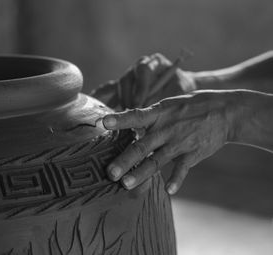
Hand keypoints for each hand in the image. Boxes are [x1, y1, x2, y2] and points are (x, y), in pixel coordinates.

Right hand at [90, 53, 195, 109]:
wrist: (180, 88)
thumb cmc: (181, 90)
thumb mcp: (177, 93)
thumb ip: (164, 99)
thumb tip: (149, 115)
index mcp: (154, 62)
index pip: (143, 70)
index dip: (139, 87)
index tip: (138, 103)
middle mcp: (138, 66)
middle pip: (127, 79)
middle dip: (127, 97)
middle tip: (129, 113)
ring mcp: (129, 75)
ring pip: (118, 86)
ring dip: (119, 102)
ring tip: (121, 116)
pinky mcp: (123, 86)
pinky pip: (110, 89)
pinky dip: (103, 98)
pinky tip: (96, 106)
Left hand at [102, 90, 240, 193]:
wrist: (224, 111)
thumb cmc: (190, 107)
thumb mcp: (168, 105)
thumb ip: (148, 116)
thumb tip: (124, 121)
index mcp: (159, 114)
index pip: (136, 116)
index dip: (120, 119)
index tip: (103, 122)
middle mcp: (166, 129)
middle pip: (142, 146)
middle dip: (125, 160)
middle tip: (110, 172)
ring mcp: (180, 142)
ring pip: (157, 160)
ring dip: (142, 173)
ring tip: (127, 184)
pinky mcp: (193, 153)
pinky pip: (182, 168)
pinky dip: (176, 180)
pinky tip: (168, 190)